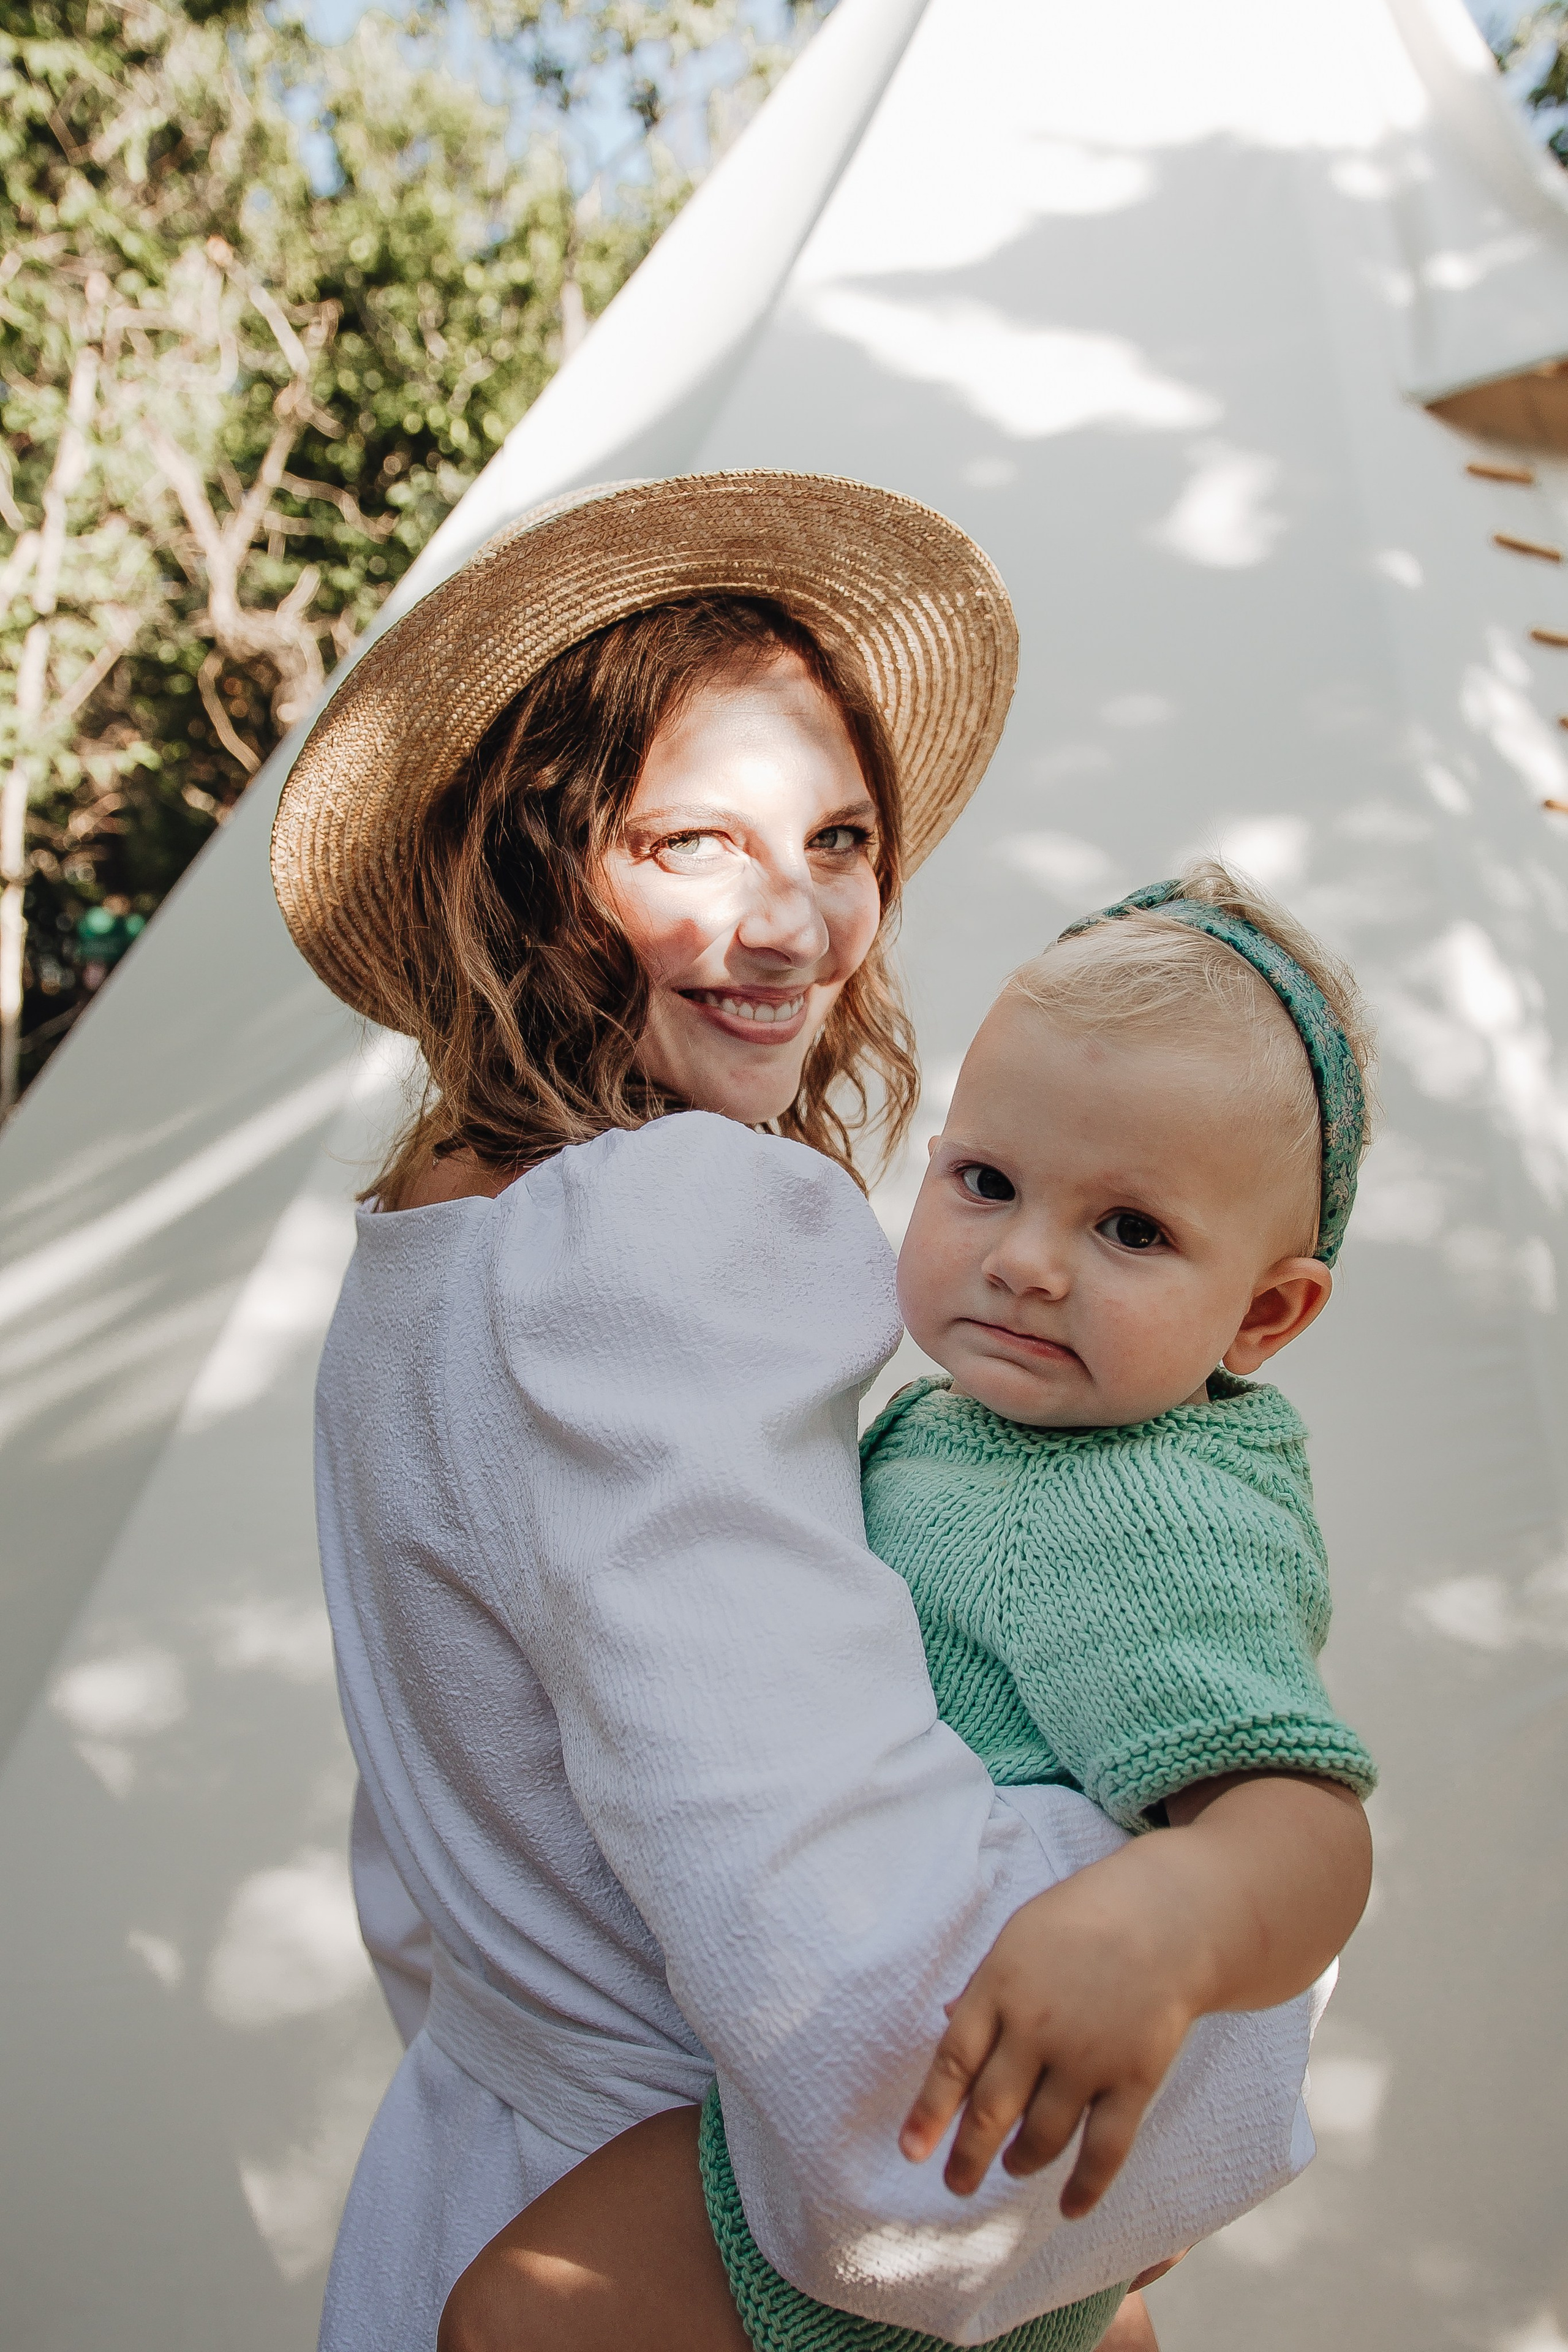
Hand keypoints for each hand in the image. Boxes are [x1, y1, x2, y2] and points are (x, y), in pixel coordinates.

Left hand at [898, 1843, 1208, 2213]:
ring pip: (1043, 2136)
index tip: (910, 2152)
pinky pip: (1104, 2148)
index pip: (952, 2062)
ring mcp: (1087, 2056)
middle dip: (968, 2157)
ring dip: (1022, 2161)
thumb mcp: (1019, 1938)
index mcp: (1000, 1987)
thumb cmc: (1083, 1922)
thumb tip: (944, 2020)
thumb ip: (984, 1987)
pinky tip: (1069, 2209)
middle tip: (956, 2184)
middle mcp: (1037, 2027)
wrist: (1168, 1917)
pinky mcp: (1133, 2078)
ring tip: (1013, 2166)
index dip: (928, 2112)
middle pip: (991, 2110)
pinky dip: (1086, 2186)